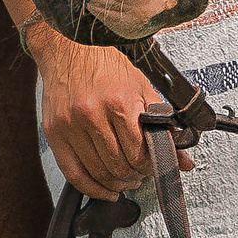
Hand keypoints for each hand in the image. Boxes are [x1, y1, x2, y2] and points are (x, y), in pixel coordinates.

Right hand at [26, 27, 193, 199]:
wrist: (69, 47)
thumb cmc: (107, 63)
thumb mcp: (141, 86)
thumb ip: (162, 123)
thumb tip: (183, 159)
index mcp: (119, 102)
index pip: (139, 152)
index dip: (149, 166)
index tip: (152, 166)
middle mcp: (92, 115)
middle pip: (118, 165)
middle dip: (134, 176)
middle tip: (141, 175)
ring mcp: (70, 126)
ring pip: (98, 172)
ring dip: (116, 183)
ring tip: (125, 180)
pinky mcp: (54, 133)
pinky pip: (73, 173)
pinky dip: (91, 188)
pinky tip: (105, 189)